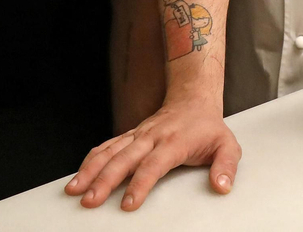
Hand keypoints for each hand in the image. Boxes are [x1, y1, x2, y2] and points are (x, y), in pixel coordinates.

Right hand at [65, 96, 240, 210]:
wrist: (193, 98)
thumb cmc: (209, 127)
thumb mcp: (227, 145)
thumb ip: (226, 166)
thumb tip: (222, 186)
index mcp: (174, 142)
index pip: (153, 165)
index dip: (140, 185)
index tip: (128, 204)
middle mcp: (151, 137)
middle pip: (124, 159)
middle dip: (104, 181)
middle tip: (90, 201)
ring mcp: (138, 135)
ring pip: (110, 152)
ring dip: (90, 170)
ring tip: (74, 189)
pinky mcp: (130, 136)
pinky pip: (107, 146)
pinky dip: (91, 160)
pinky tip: (79, 174)